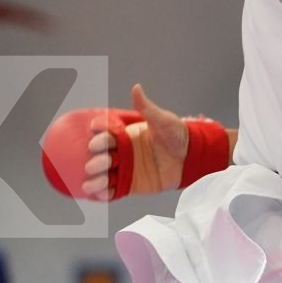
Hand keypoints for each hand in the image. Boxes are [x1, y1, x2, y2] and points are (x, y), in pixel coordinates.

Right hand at [81, 84, 187, 198]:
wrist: (191, 157)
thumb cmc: (177, 135)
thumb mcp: (162, 120)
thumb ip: (147, 108)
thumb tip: (136, 88)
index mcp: (125, 135)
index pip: (107, 133)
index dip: (100, 130)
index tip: (96, 128)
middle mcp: (122, 152)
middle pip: (102, 155)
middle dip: (96, 158)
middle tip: (95, 161)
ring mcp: (126, 169)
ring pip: (105, 174)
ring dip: (95, 179)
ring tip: (90, 183)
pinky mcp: (131, 184)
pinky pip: (115, 190)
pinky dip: (105, 194)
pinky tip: (100, 194)